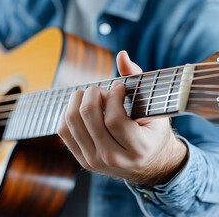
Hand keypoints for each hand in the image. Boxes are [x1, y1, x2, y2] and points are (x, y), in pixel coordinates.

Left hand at [58, 51, 187, 185]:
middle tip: (102, 90)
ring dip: (79, 100)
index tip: (118, 87)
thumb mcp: (154, 108)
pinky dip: (69, 112)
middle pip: (88, 117)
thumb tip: (122, 55)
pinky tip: (83, 107)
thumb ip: (138, 80)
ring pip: (72, 122)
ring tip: (93, 97)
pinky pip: (64, 130)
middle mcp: (114, 159)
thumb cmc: (153, 131)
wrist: (148, 163)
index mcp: (138, 148)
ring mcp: (96, 161)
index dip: (113, 95)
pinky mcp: (83, 160)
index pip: (114, 119)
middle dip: (93, 93)